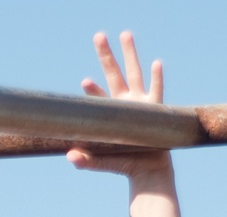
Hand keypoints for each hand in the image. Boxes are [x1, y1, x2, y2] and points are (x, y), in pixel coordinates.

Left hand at [67, 32, 171, 180]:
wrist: (149, 172)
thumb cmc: (126, 166)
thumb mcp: (104, 162)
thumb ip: (87, 160)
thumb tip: (70, 157)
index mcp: (112, 113)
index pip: (99, 98)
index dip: (93, 90)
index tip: (84, 82)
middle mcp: (126, 103)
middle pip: (114, 74)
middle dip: (107, 56)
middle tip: (98, 36)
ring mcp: (142, 103)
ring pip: (135, 73)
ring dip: (130, 54)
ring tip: (125, 34)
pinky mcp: (156, 109)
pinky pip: (157, 90)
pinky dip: (157, 78)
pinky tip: (156, 63)